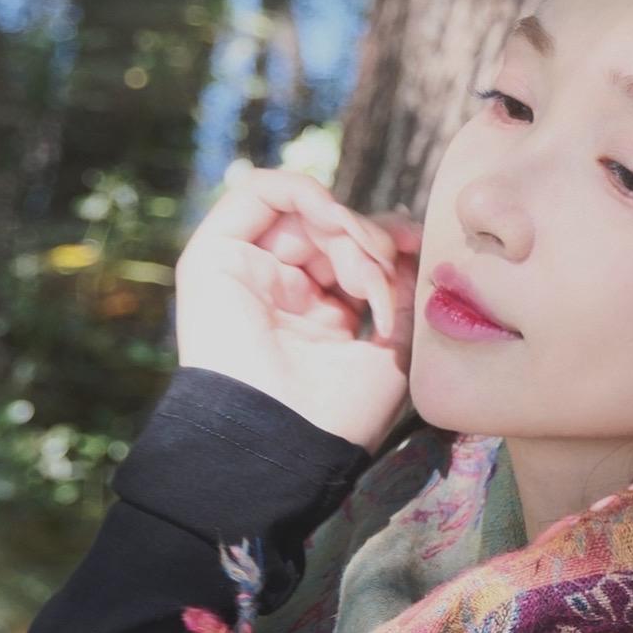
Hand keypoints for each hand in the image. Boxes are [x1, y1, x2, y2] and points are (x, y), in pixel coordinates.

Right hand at [172, 169, 422, 451]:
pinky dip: (304, 193)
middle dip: (371, 239)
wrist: (284, 441)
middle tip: (388, 269)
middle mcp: (279, 292)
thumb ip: (398, 295)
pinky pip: (257, 192)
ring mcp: (245, 271)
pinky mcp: (213, 256)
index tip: (419, 247)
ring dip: (345, 224)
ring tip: (365, 262)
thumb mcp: (391, 351)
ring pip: (304, 212)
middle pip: (331, 230)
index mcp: (316, 317)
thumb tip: (410, 246)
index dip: (387, 241)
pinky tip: (334, 221)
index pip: (351, 254)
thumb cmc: (338, 416)